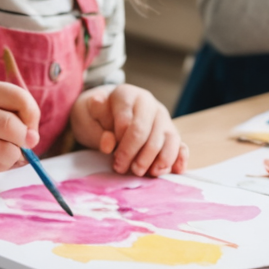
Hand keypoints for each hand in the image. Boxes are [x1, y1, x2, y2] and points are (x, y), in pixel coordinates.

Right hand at [0, 76, 39, 180]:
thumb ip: (10, 106)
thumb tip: (33, 139)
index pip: (16, 98)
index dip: (32, 114)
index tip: (29, 124)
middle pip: (9, 128)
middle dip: (23, 138)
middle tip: (21, 141)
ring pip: (4, 154)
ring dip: (13, 155)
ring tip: (2, 149)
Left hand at [71, 85, 186, 174]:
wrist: (104, 111)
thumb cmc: (95, 115)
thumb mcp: (86, 116)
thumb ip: (96, 129)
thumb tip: (108, 143)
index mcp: (127, 94)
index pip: (129, 122)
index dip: (122, 144)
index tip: (113, 158)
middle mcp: (149, 103)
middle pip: (149, 132)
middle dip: (137, 155)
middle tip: (123, 169)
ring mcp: (162, 117)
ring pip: (169, 139)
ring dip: (159, 160)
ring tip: (144, 173)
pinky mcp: (170, 131)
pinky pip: (181, 144)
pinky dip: (179, 159)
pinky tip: (175, 171)